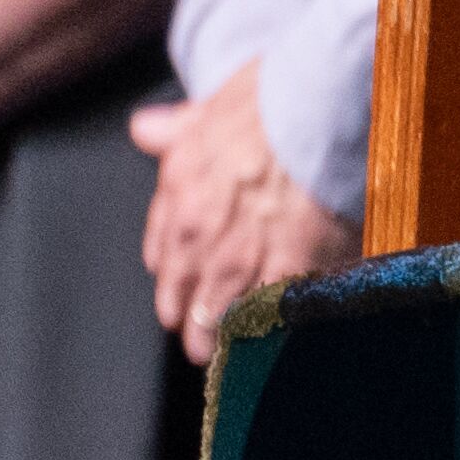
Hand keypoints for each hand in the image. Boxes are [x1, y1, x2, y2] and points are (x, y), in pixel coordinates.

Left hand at [132, 71, 358, 346]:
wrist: (315, 107)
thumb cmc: (266, 101)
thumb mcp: (206, 110)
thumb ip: (173, 130)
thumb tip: (145, 129)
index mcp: (179, 196)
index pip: (162, 253)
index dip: (170, 276)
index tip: (176, 292)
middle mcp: (201, 234)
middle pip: (186, 294)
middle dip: (190, 319)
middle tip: (197, 342)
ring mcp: (243, 255)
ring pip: (222, 314)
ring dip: (222, 338)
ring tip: (224, 358)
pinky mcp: (291, 268)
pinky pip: (273, 312)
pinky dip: (272, 329)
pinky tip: (274, 343)